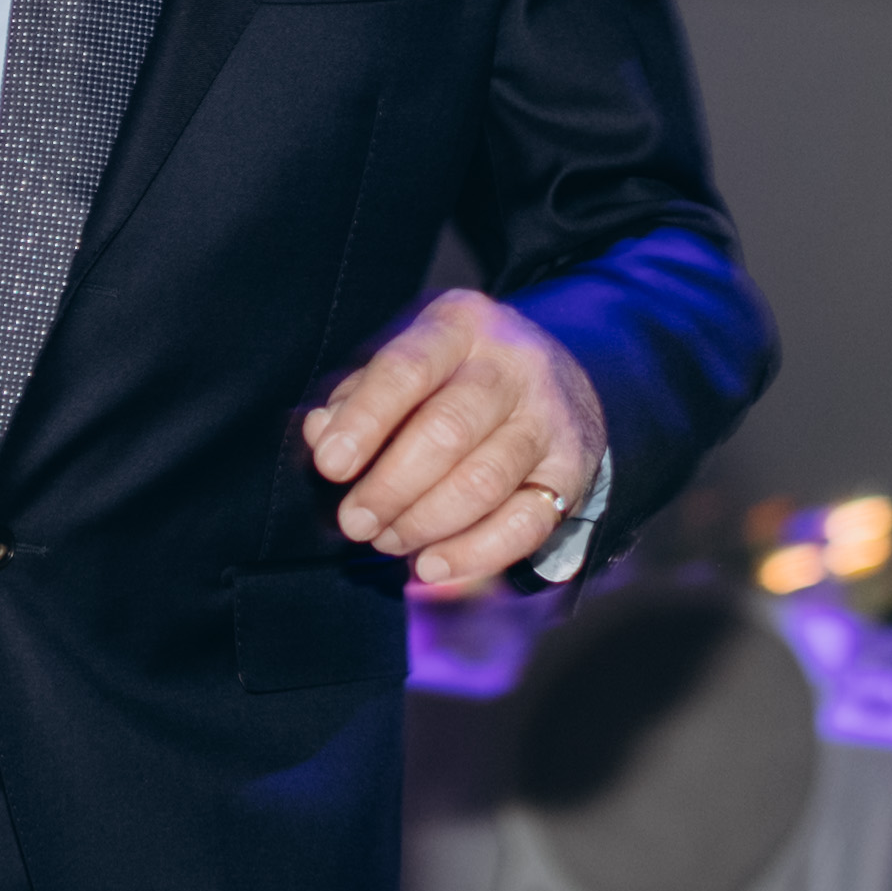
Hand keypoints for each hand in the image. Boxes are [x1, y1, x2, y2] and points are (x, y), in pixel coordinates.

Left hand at [303, 289, 605, 591]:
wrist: (556, 381)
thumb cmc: (453, 378)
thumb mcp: (405, 364)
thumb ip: (356, 396)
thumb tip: (320, 433)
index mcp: (460, 324)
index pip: (407, 369)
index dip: (364, 421)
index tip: (331, 465)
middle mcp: (514, 364)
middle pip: (447, 430)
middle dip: (390, 487)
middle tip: (355, 522)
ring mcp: (550, 418)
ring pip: (483, 482)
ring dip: (424, 523)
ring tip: (387, 540)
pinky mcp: (571, 471)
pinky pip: (525, 524)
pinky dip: (474, 554)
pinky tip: (432, 566)